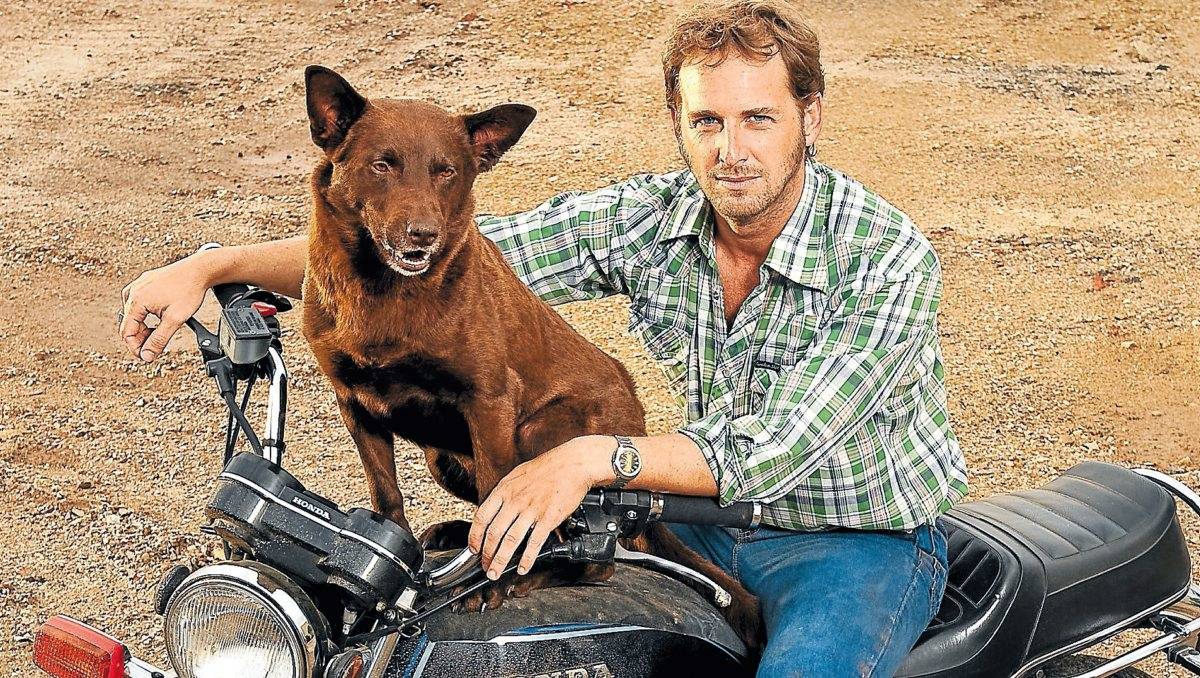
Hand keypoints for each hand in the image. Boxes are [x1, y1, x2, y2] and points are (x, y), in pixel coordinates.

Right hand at [120, 253, 213, 361]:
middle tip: (157, 346)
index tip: (148, 356)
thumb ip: (159, 339)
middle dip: (141, 338)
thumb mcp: (175, 319)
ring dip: (144, 326)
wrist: (199, 270)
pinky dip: (146, 314)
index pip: (126, 332)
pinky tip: (159, 317)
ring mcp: (138, 285)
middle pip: (128, 324)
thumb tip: (146, 355)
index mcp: (136, 300)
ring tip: (161, 331)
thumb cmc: (189, 291)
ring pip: (133, 314)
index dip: (136, 348)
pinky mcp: (145, 283)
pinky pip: (139, 304)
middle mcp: (133, 291)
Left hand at [468, 436, 613, 579]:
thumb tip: (494, 509)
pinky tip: (522, 568)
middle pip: (493, 534)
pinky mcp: (548, 518)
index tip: (473, 548)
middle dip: (486, 555)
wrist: (572, 464)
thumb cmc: (547, 468)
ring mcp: (531, 510)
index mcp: (504, 490)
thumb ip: (504, 493)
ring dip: (500, 561)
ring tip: (495, 572)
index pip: (481, 518)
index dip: (474, 537)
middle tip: (484, 566)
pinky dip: (526, 559)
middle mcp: (515, 501)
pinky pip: (534, 543)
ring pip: (510, 541)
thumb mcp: (517, 475)